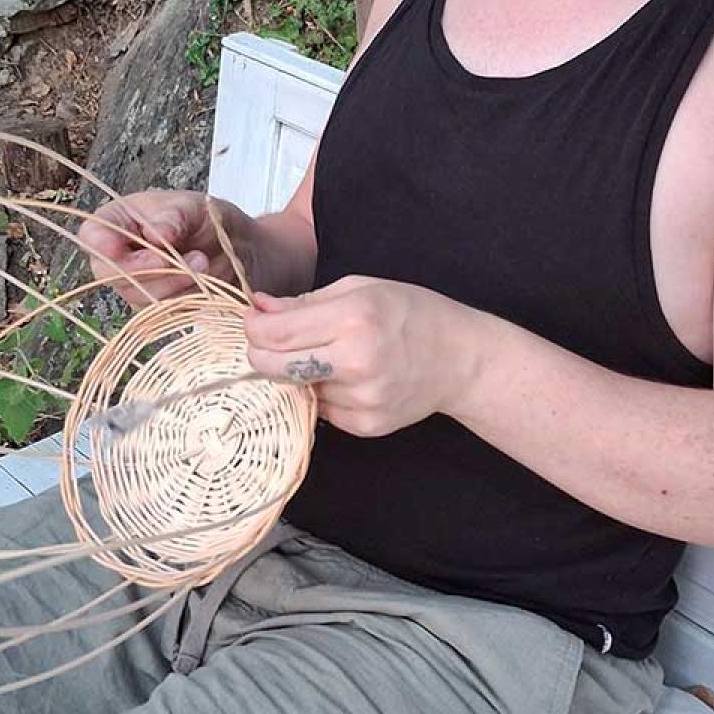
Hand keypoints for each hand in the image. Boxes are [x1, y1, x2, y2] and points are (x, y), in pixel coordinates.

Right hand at [78, 191, 251, 307]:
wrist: (229, 246)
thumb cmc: (202, 218)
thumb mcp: (192, 207)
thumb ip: (174, 218)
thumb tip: (156, 235)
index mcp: (114, 221)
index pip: (93, 235)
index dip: (102, 245)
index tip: (117, 247)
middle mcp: (115, 257)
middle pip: (112, 274)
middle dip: (150, 268)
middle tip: (189, 256)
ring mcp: (133, 285)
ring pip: (140, 296)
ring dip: (175, 282)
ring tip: (203, 261)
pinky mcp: (154, 307)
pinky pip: (163, 311)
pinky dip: (186, 297)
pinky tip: (204, 279)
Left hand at [244, 276, 485, 436]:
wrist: (461, 360)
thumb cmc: (413, 314)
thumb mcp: (362, 288)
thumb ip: (305, 301)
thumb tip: (258, 307)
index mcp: (354, 318)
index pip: (275, 333)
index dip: (253, 327)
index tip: (253, 321)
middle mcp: (356, 361)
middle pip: (272, 367)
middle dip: (261, 353)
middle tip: (273, 342)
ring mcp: (362, 399)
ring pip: (296, 389)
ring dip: (300, 373)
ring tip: (333, 356)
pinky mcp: (366, 425)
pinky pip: (321, 410)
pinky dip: (325, 393)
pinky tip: (351, 378)